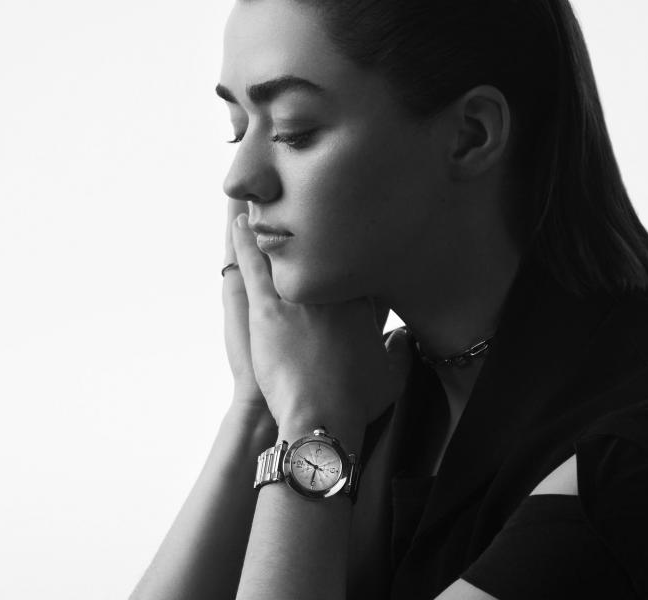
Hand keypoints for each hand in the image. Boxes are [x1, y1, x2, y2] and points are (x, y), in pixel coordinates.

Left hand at [229, 213, 412, 429]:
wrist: (322, 418)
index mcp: (361, 301)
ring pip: (283, 248)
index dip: (340, 243)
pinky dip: (245, 241)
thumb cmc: (355, 401)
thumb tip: (408, 340)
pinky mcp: (267, 310)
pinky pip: (254, 265)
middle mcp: (331, 290)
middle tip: (297, 202)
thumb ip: (402, 351)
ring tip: (262, 202)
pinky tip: (239, 223)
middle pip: (317, 246)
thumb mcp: (392, 376)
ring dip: (271, 223)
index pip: (350, 260)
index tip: (335, 229)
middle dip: (307, 224)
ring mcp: (298, 296)